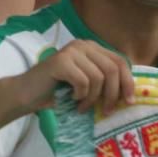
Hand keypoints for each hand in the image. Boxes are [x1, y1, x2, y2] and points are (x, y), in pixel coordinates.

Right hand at [9, 39, 135, 114]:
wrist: (26, 94)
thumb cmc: (59, 91)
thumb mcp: (88, 84)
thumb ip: (106, 81)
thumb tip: (130, 94)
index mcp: (93, 48)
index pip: (121, 62)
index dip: (128, 82)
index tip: (129, 101)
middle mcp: (83, 45)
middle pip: (113, 69)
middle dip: (113, 94)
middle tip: (106, 110)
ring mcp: (71, 51)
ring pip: (98, 78)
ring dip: (93, 98)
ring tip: (83, 106)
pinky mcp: (61, 61)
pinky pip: (83, 81)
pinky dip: (81, 95)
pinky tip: (72, 98)